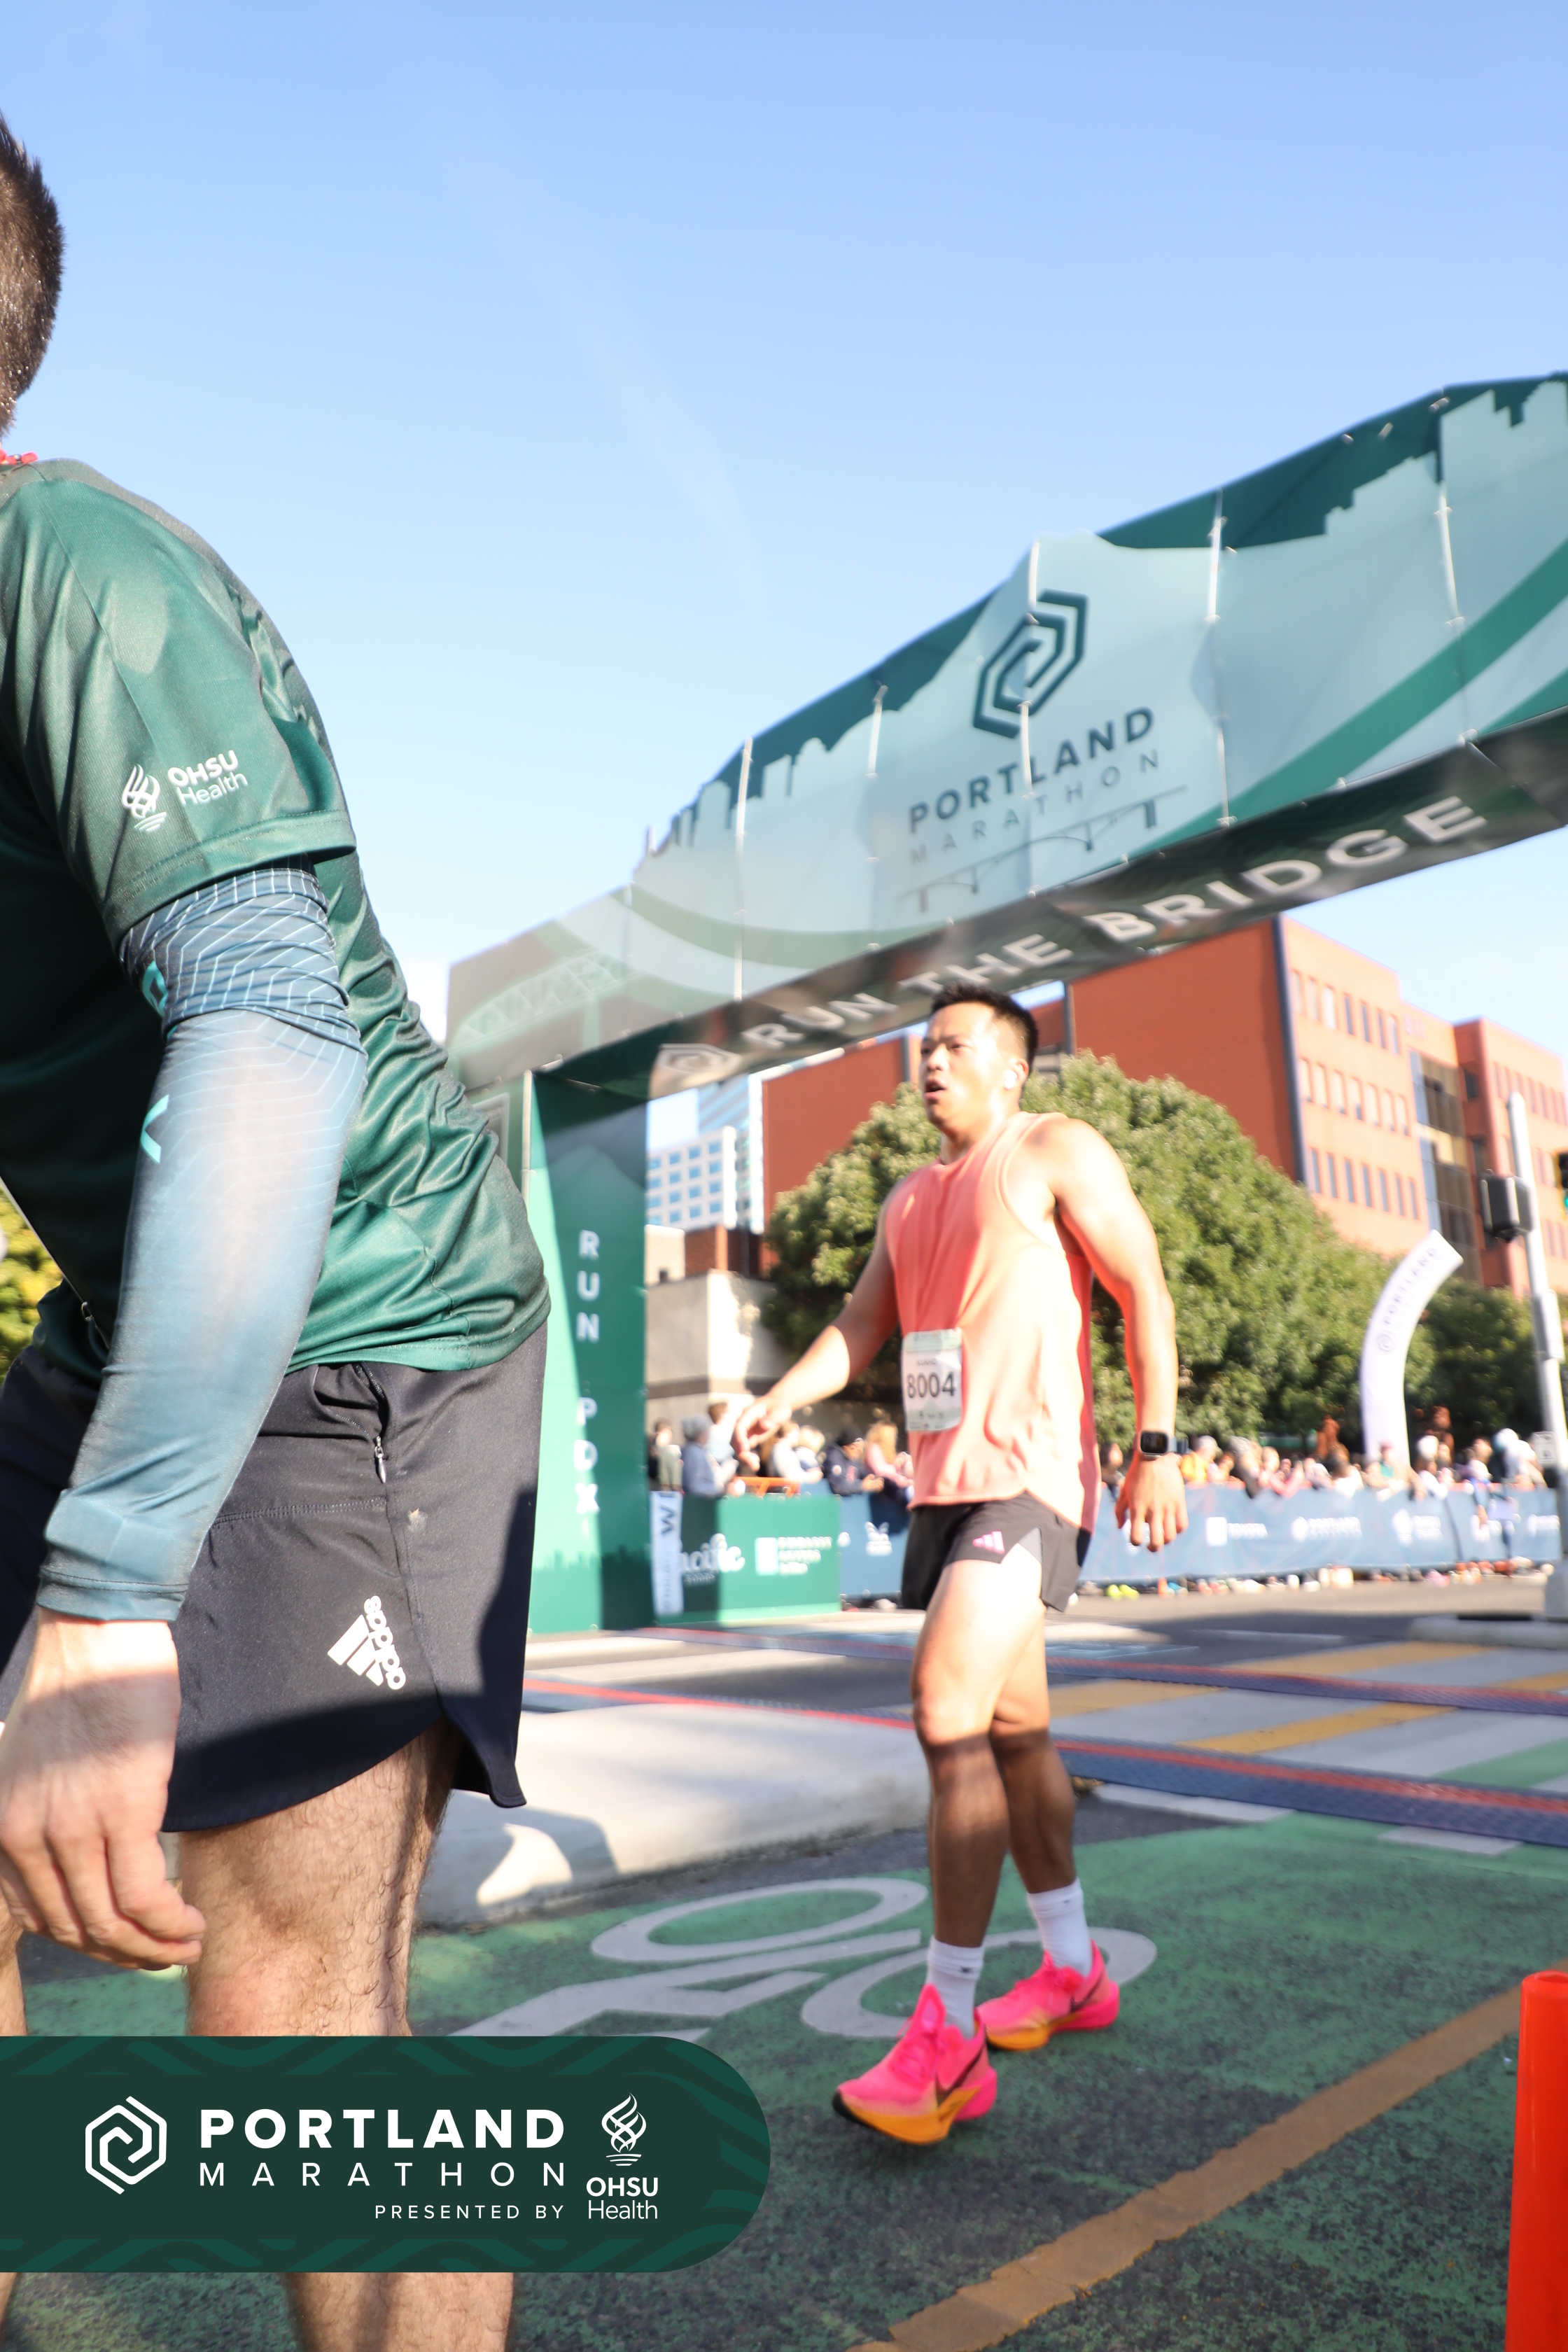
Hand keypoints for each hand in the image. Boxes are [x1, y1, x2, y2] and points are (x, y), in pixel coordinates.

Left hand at [0, 1611, 205, 1968]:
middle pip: (80, 1929)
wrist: (96, 1631)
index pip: (43, 1919)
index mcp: (4, 1828)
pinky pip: (145, 1895)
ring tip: (189, 1943)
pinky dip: (171, 1922)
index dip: (94, 1943)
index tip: (131, 1944)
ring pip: (113, 1921)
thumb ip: (45, 1815)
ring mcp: (72, 1828)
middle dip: (128, 1953)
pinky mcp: (123, 1811)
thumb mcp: (36, 1765)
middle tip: (169, 1955)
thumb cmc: (79, 1687)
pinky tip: (193, 1921)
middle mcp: (26, 1838)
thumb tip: (77, 1860)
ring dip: (156, 1946)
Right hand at [730, 1392, 785, 1471]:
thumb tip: (763, 1425)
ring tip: (756, 1465)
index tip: (745, 1448)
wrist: (777, 1406)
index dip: (740, 1437)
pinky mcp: (749, 1437)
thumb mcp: (780, 1411)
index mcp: (748, 1413)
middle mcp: (743, 1422)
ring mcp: (745, 1431)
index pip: (740, 1426)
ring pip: (738, 1445)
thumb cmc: (779, 1406)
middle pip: (736, 1438)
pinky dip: (748, 1456)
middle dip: (742, 1452)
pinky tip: (756, 1462)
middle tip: (754, 1464)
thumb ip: (772, 1418)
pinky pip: (744, 1449)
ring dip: (744, 1457)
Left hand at [1115, 1455, 1187, 1552]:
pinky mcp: (1179, 1502)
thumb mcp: (1124, 1491)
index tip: (1136, 1538)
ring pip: (1171, 1536)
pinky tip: (1172, 1525)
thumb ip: (1120, 1511)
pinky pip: (1183, 1524)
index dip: (1135, 1542)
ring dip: (1166, 1540)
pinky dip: (1178, 1529)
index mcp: (1137, 1509)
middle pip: (1156, 1542)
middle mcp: (1153, 1511)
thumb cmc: (1136, 1474)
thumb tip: (1120, 1527)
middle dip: (1153, 1548)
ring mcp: (1167, 1507)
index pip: (1135, 1538)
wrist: (1154, 1456)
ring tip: (1163, 1535)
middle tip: (1151, 1544)